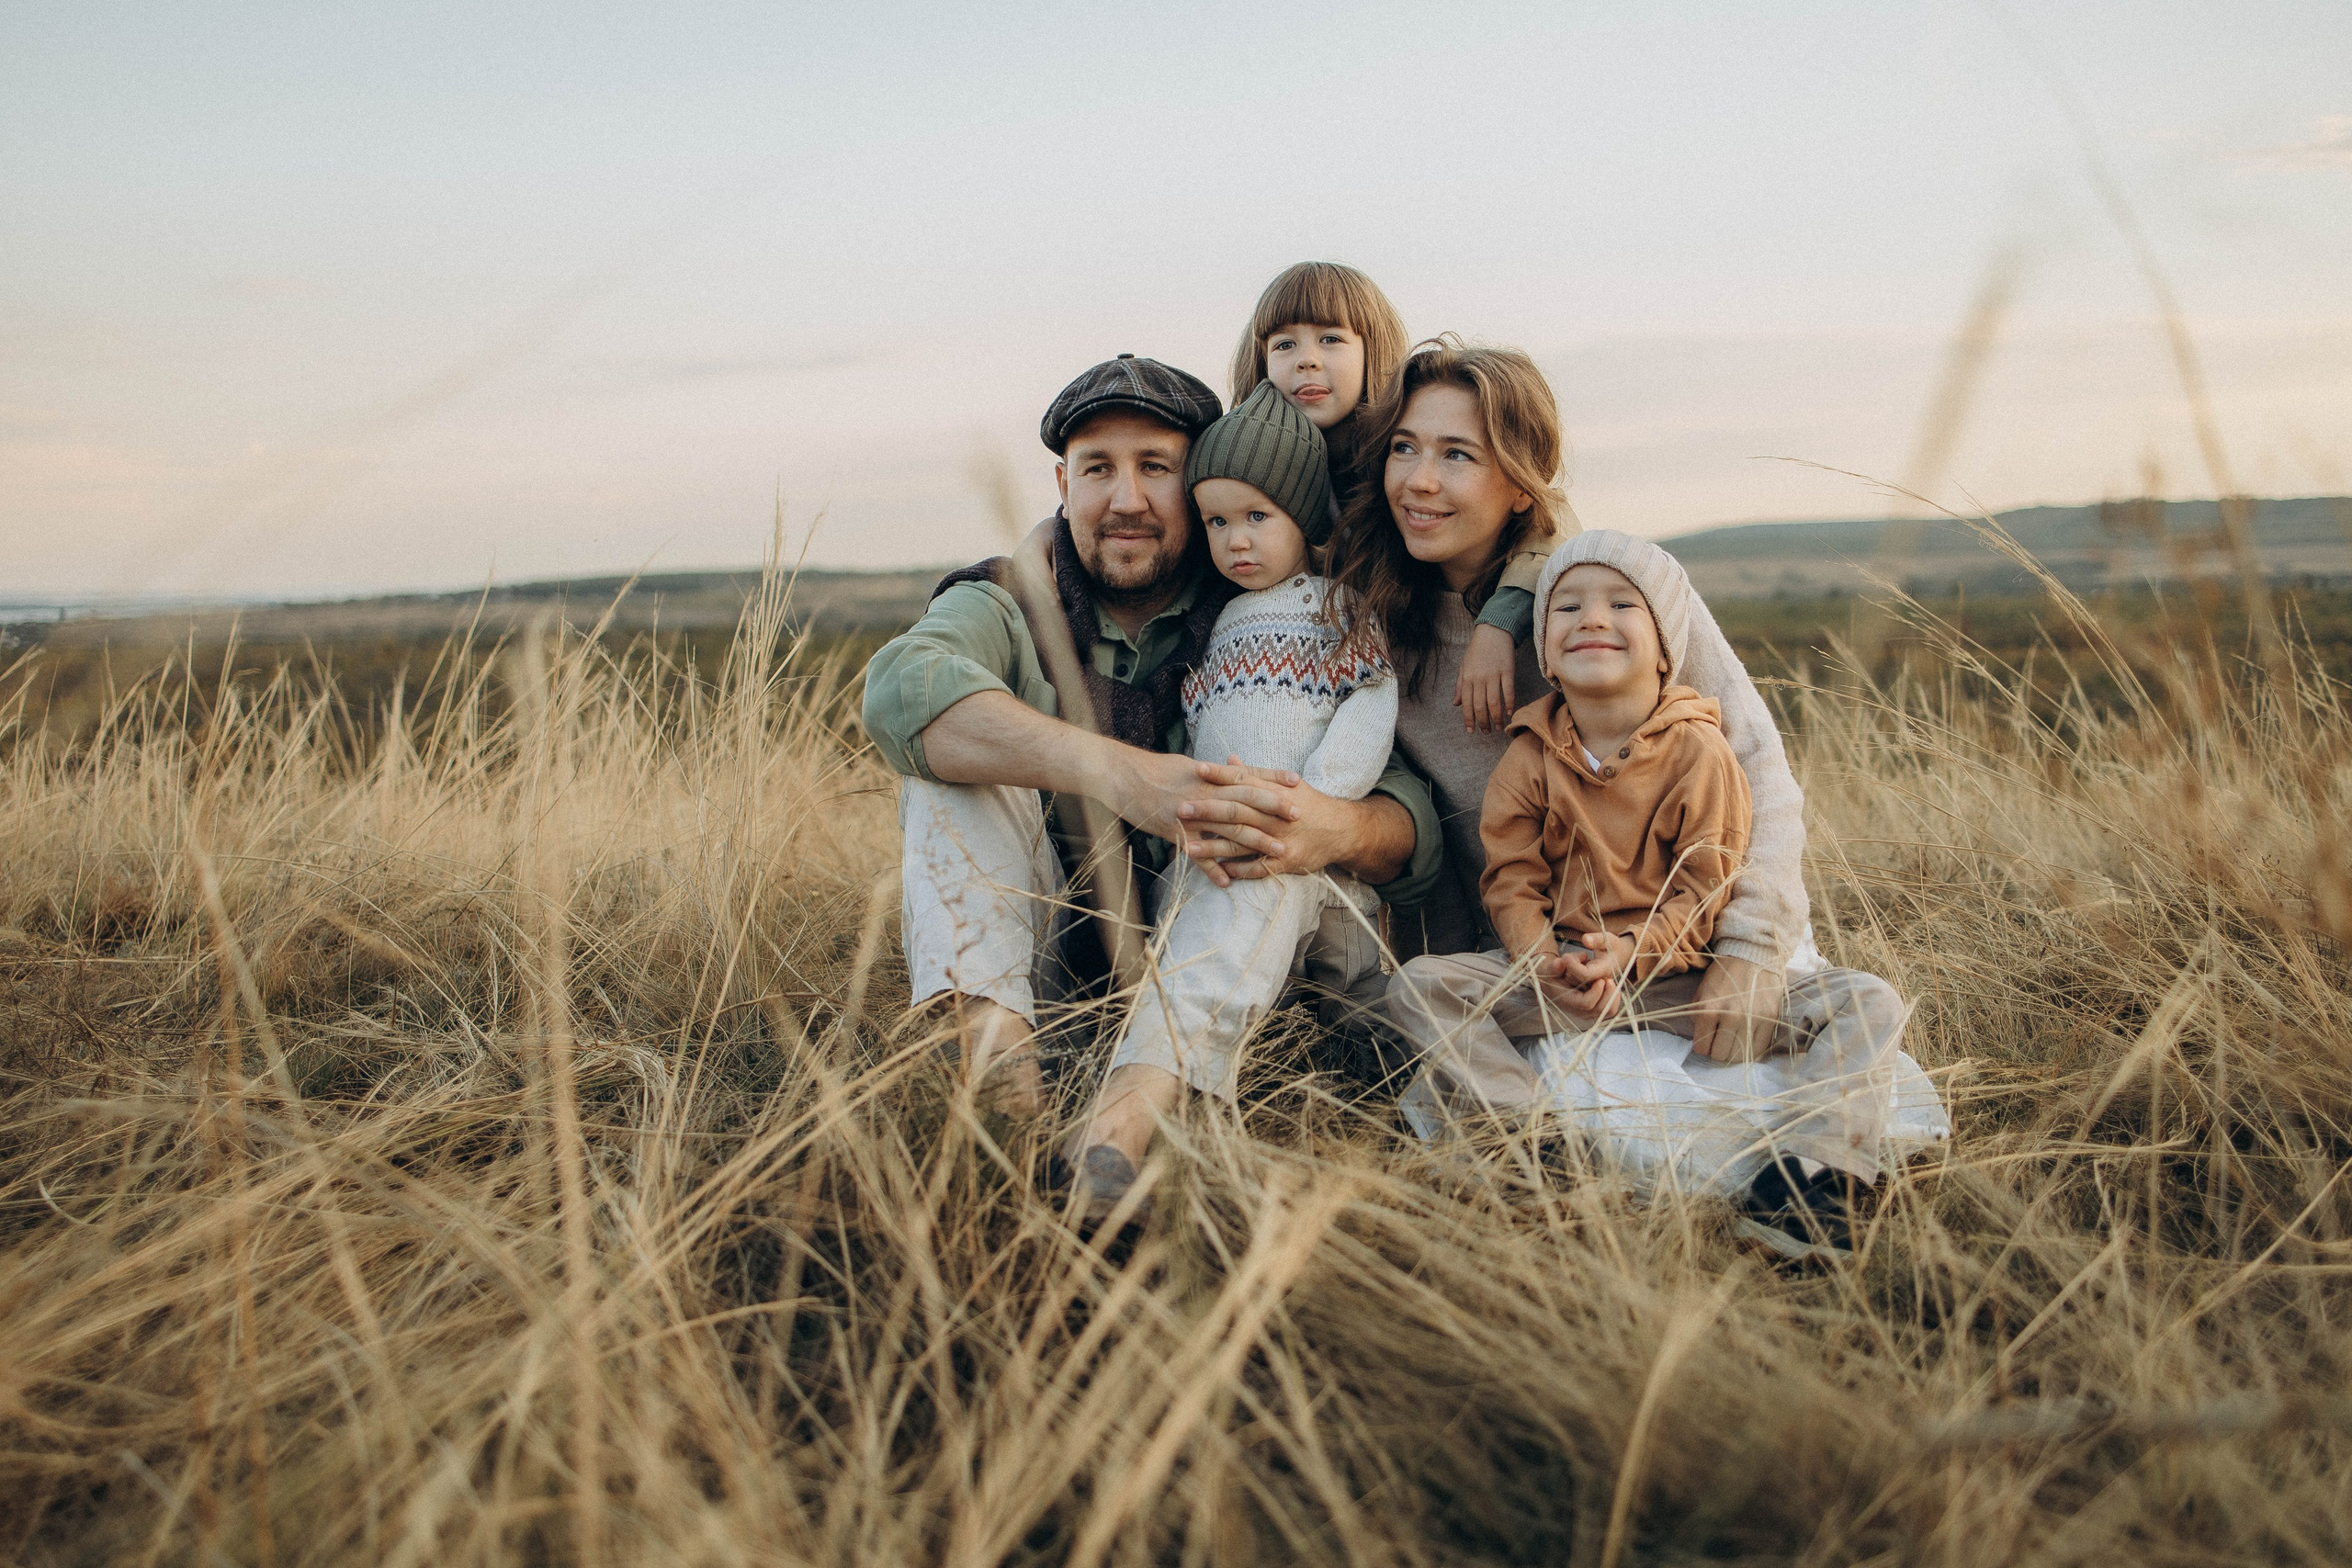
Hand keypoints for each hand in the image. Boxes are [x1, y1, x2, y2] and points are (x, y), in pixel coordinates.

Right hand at [1104, 751, 1296, 868]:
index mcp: (1208, 775)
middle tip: (1299, 817)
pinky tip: (1228, 882)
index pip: (1247, 774)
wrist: (1120, 777)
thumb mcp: (1185, 766)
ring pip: (1230, 829)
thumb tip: (1229, 770)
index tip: (1297, 783)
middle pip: (1246, 801)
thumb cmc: (1152, 770)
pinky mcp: (1174, 832)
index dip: (1272, 778)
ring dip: (1257, 841)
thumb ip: (1211, 773)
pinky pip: (1198, 854)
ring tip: (1279, 852)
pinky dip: (1213, 869)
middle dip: (1275, 809)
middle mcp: (1204, 792)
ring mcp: (1191, 813)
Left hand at [1180, 757, 1358, 885]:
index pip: (1243, 781)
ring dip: (1213, 848)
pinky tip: (1217, 872)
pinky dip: (1238, 870)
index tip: (1196, 770)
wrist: (1341, 829)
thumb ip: (1255, 774)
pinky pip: (1258, 868)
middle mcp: (1275, 816)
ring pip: (1241, 844)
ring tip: (1186, 848)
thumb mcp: (1286, 784)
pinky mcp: (1286, 862)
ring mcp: (1280, 840)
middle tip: (1180, 808)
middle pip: (1237, 811)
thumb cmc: (1309, 803)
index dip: (1220, 775)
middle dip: (1207, 810)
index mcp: (1275, 793)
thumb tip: (1229, 759)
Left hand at [1453, 622, 1519, 733]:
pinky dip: (1509, 703)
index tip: (1471, 731)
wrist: (1493, 631)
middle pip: (1480, 706)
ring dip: (1496, 717)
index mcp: (1467, 678)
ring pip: (1494, 702)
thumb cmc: (1477, 649)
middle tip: (1486, 732)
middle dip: (1483, 722)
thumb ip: (1460, 686)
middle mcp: (1479, 678)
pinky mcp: (1507, 670)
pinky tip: (1509, 712)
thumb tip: (1456, 704)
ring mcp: (1493, 674)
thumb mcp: (1464, 666)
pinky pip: (1508, 691)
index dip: (1468, 719)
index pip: (1466, 704)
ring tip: (1498, 727)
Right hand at [1539, 931, 1633, 1016]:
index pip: (1586, 1003)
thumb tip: (1559, 963)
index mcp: (1568, 1001)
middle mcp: (1578, 1011)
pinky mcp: (1594, 1010)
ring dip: (1613, 997)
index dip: (1595, 993)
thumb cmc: (1553, 974)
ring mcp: (1587, 1013)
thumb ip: (1554, 966)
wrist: (1553, 982)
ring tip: (1611, 982)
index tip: (1600, 980)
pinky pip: (1609, 1011)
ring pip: (1607, 1012)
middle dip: (1608, 995)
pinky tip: (1613, 988)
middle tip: (1610, 980)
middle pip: (1599, 1010)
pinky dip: (1614, 1000)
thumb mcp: (1550, 968)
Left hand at [1690, 953, 1785, 1062]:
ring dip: (1734, 1051)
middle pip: (1720, 1055)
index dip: (1703, 1045)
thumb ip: (1698, 1019)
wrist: (1750, 956)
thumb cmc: (1722, 975)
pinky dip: (1750, 1049)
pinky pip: (1758, 1049)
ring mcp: (1752, 1018)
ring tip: (1734, 1039)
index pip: (1701, 1048)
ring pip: (1739, 1056)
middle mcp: (1730, 1015)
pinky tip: (1746, 1038)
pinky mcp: (1770, 1018)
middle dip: (1717, 1049)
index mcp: (1708, 1009)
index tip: (1707, 1038)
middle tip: (1720, 1039)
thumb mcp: (1701, 993)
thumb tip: (1702, 1044)